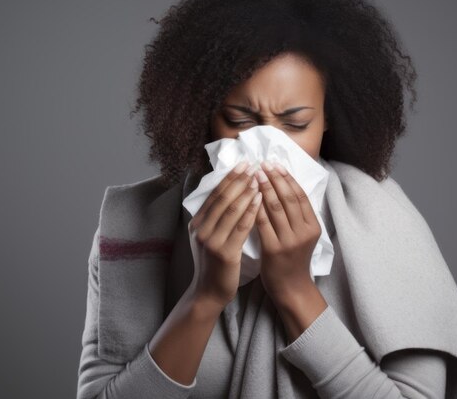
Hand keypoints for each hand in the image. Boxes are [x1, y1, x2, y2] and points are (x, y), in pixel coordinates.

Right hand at [187, 161, 261, 310]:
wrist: (208, 292)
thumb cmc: (213, 264)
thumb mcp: (208, 237)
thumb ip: (214, 218)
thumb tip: (228, 192)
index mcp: (196, 223)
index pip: (215, 194)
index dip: (229, 178)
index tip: (243, 164)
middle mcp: (201, 230)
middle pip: (222, 198)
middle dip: (239, 180)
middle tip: (253, 165)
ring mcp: (211, 241)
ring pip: (231, 210)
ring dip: (246, 192)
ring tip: (259, 178)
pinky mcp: (224, 253)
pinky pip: (240, 227)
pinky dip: (250, 211)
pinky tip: (260, 200)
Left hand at [254, 161, 321, 304]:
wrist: (290, 288)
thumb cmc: (293, 259)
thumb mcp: (302, 236)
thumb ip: (297, 215)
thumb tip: (284, 185)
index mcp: (313, 226)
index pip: (300, 196)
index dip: (288, 178)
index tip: (275, 164)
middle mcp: (304, 232)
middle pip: (289, 198)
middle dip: (275, 178)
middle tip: (263, 164)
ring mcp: (290, 241)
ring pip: (276, 208)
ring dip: (264, 188)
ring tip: (254, 174)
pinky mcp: (274, 249)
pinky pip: (263, 223)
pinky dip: (255, 207)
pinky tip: (248, 196)